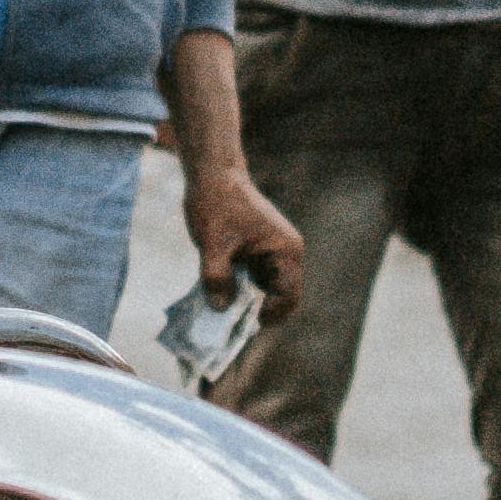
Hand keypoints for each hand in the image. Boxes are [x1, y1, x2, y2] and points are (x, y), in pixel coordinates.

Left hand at [185, 151, 304, 320]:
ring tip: (226, 307)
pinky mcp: (262, 248)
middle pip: (282, 296)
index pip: (288, 297)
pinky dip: (244, 287)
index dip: (269, 316)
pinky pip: (258, 276)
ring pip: (269, 288)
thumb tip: (220, 309)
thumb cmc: (216, 204)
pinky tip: (223, 291)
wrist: (213, 173)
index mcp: (286, 251)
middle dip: (260, 311)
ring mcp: (276, 250)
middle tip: (233, 324)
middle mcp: (287, 252)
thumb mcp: (212, 245)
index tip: (243, 326)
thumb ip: (216, 279)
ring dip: (250, 300)